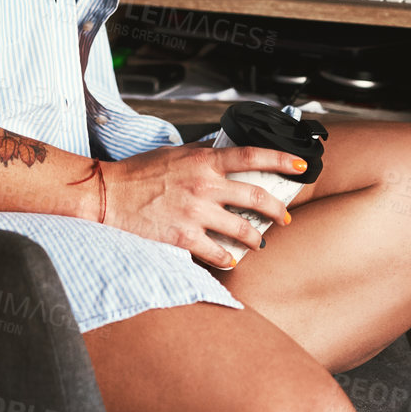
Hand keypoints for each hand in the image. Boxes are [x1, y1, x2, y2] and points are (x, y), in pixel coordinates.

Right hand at [101, 143, 305, 269]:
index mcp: (203, 160)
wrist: (109, 194)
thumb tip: (222, 150)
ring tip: (258, 242)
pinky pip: (216, 253)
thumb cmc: (138, 172)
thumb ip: (201, 154)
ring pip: (242, 229)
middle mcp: (204, 185)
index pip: (252, 155)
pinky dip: (227, 259)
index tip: (301, 164)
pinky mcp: (183, 237)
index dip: (281, 159)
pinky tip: (230, 260)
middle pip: (256, 196)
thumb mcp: (174, 152)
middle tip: (284, 217)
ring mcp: (195, 212)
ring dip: (256, 238)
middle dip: (277, 209)